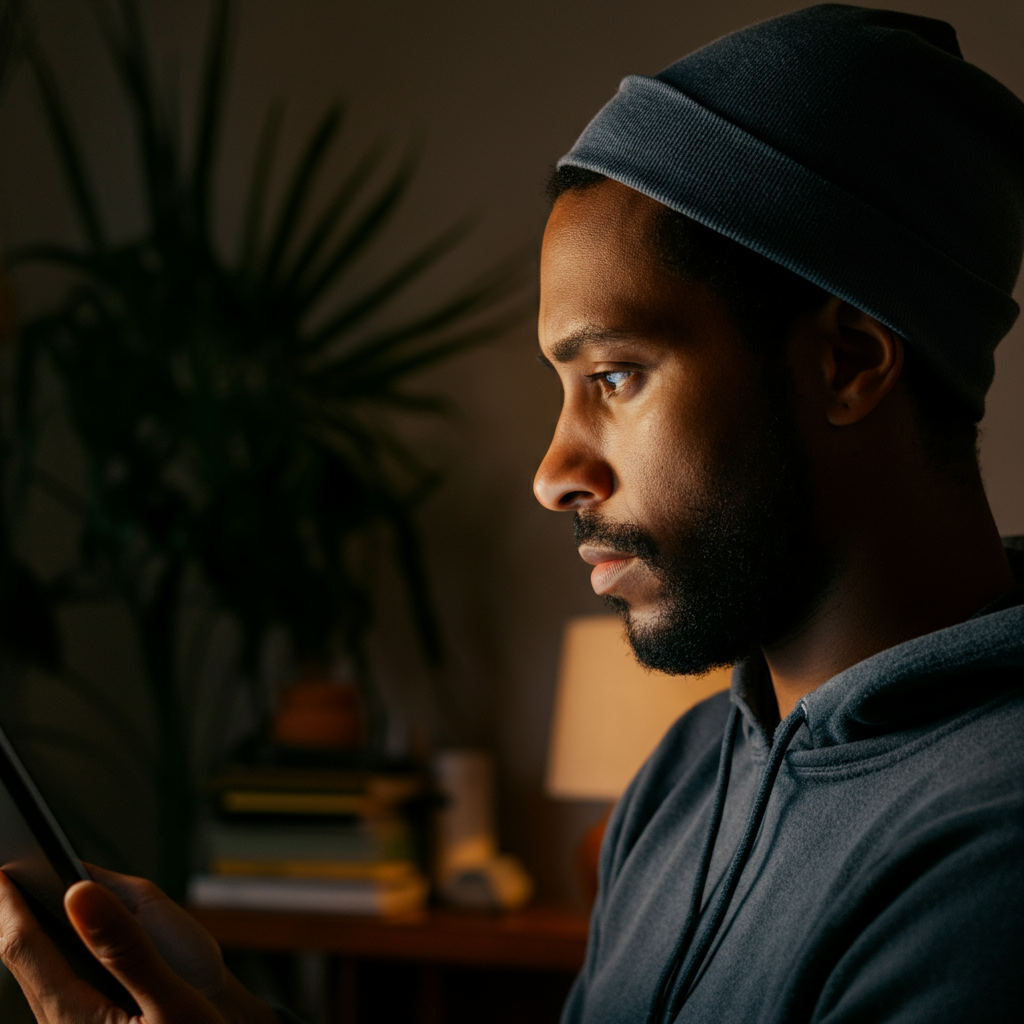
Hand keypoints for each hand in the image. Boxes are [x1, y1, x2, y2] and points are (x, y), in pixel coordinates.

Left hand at [0, 865, 278, 1023]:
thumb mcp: (171, 998)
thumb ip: (124, 946)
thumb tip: (79, 891)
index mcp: (74, 1014)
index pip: (25, 948)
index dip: (9, 905)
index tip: (0, 870)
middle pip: (26, 963)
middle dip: (16, 918)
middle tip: (7, 879)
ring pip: (42, 978)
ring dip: (35, 939)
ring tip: (29, 906)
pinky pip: (60, 989)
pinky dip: (54, 958)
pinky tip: (66, 948)